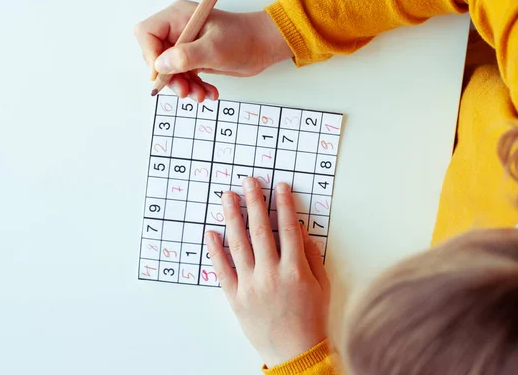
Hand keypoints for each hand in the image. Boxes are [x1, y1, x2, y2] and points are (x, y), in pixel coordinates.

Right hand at [134, 0, 291, 101]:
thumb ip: (185, 57)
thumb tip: (160, 65)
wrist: (263, 47)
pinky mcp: (193, 59)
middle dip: (170, 78)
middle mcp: (178, 29)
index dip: (150, 55)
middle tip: (185, 91)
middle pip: (156, 56)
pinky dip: (195, 88)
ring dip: (184, 87)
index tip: (161, 75)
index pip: (147, 33)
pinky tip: (209, 92)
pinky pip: (184, 77)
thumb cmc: (243, 39)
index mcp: (178, 17)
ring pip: (170, 72)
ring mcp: (185, 45)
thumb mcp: (214, 49)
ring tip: (201, 95)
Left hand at [206, 179, 329, 367]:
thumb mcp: (322, 286)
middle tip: (248, 181)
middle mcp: (271, 274)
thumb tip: (299, 230)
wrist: (296, 352)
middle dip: (254, 201)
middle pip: (260, 229)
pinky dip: (215, 250)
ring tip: (227, 197)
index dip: (283, 204)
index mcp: (294, 270)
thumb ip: (311, 256)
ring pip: (238, 243)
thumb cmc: (311, 319)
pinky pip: (222, 269)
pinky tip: (211, 232)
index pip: (287, 228)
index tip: (279, 186)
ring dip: (232, 216)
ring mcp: (250, 285)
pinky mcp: (235, 297)